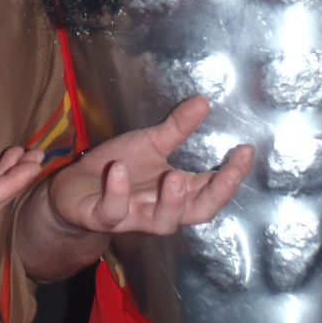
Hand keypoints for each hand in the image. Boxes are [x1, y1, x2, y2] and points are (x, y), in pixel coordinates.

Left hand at [47, 95, 252, 235]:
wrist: (75, 187)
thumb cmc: (120, 169)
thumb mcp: (150, 144)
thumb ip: (177, 128)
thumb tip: (203, 100)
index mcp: (177, 192)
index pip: (212, 189)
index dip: (232, 176)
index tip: (246, 150)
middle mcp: (161, 209)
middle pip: (198, 212)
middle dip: (216, 194)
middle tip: (228, 172)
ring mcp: (133, 216)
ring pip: (160, 222)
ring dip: (170, 202)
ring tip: (174, 176)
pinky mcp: (102, 217)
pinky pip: (113, 212)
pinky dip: (118, 192)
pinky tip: (120, 169)